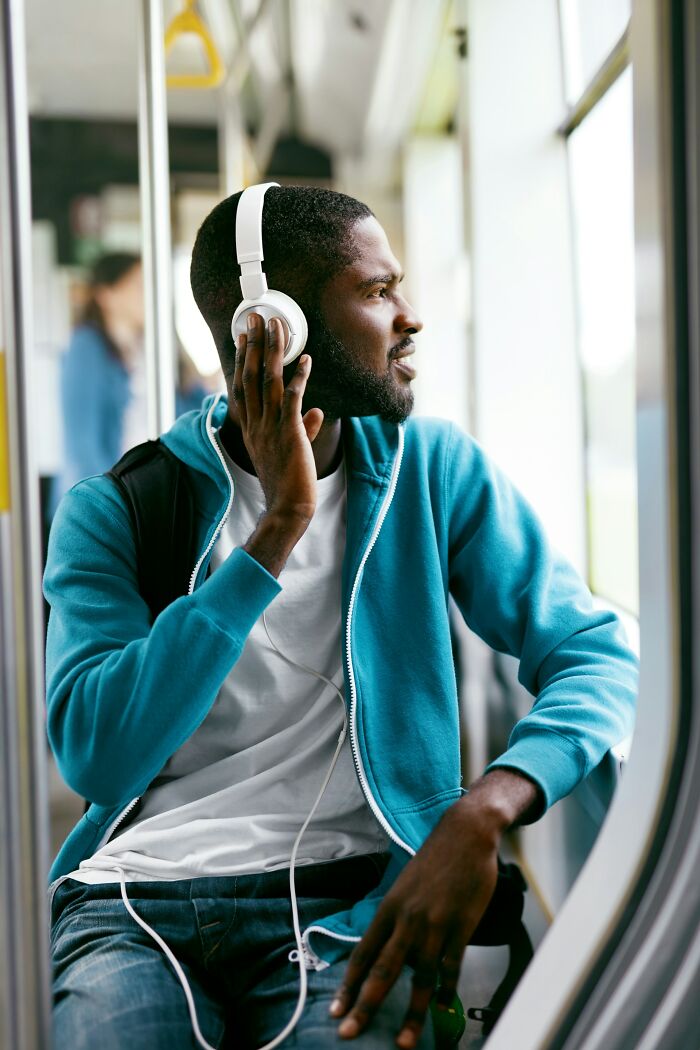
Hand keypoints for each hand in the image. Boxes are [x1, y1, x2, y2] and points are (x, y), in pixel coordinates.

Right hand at [233, 312, 323, 526]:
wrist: (288, 508)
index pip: (242, 386)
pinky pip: (292, 400)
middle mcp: (256, 424)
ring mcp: (270, 428)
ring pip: (268, 382)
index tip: (243, 337)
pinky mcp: (289, 434)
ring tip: (277, 326)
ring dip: (273, 352)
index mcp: (252, 427)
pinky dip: (299, 378)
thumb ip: (303, 427)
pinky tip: (305, 360)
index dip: (242, 359)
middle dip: (252, 344)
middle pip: (250, 377)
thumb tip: (317, 413)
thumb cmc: (289, 482)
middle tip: (254, 317)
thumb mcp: (291, 451)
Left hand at [330, 771, 539, 1047]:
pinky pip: (450, 966)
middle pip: (382, 970)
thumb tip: (394, 952)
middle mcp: (407, 919)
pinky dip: (445, 990)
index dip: (348, 985)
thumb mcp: (406, 886)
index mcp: (389, 908)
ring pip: (418, 977)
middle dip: (365, 1006)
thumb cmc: (436, 860)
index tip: (337, 1011)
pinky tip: (441, 1007)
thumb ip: (399, 920)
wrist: (465, 835)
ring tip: (404, 1041)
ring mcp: (434, 924)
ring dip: (410, 1013)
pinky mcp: (460, 926)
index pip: (363, 953)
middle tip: (351, 1032)